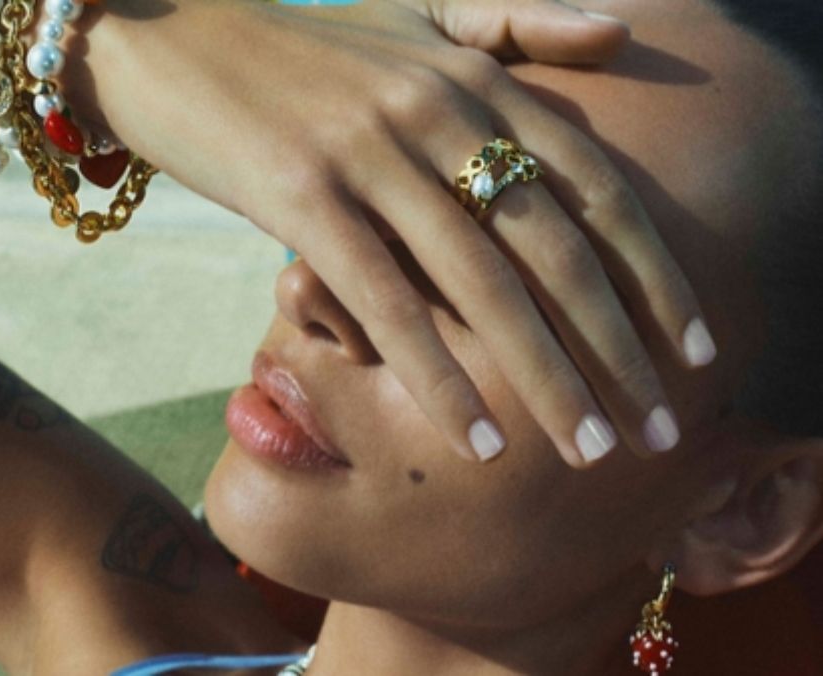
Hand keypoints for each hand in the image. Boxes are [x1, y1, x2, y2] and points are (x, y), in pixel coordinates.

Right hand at [67, 0, 715, 466]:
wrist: (180, 39)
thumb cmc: (311, 53)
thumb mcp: (421, 19)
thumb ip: (520, 26)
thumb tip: (620, 32)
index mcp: (477, 79)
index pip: (597, 190)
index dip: (656, 276)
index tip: (694, 351)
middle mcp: (439, 113)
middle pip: (555, 251)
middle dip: (617, 349)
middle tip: (657, 430)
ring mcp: (370, 155)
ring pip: (482, 285)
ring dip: (544, 380)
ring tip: (590, 452)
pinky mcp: (303, 196)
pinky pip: (386, 300)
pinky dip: (436, 376)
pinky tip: (477, 440)